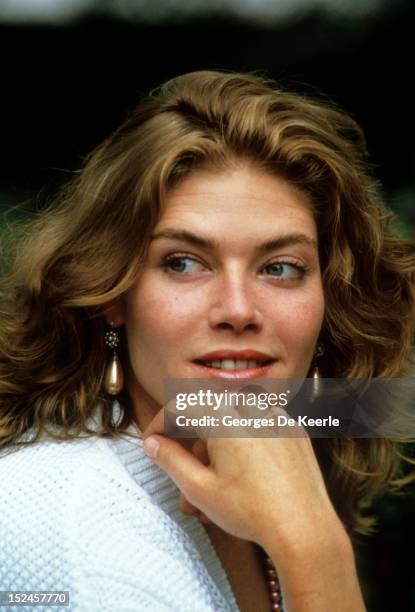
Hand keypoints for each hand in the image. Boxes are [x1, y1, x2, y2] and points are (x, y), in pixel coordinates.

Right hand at [142, 406, 342, 553]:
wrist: (305, 529)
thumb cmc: (252, 511)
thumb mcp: (199, 489)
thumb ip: (170, 460)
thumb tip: (153, 443)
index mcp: (224, 417)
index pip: (181, 406)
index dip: (161, 423)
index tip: (153, 442)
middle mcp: (251, 409)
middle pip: (207, 416)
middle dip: (190, 445)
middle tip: (182, 474)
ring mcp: (277, 417)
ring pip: (233, 424)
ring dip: (216, 449)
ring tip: (212, 490)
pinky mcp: (293, 431)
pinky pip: (259, 429)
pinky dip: (244, 446)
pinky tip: (242, 477)